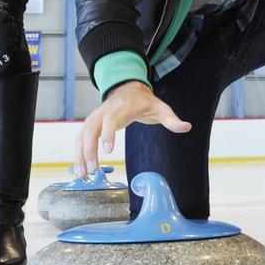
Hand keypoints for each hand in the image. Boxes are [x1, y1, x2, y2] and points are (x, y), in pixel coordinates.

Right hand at [74, 81, 190, 177]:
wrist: (127, 89)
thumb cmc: (144, 101)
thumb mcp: (160, 108)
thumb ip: (172, 119)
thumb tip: (187, 127)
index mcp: (120, 108)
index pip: (111, 120)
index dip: (107, 134)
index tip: (108, 150)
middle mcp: (103, 113)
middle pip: (91, 130)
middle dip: (89, 150)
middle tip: (93, 170)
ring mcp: (94, 118)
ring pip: (82, 137)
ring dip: (80, 155)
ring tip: (83, 175)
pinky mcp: (90, 125)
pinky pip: (80, 140)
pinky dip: (78, 154)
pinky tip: (81, 171)